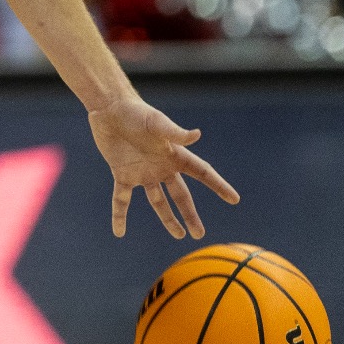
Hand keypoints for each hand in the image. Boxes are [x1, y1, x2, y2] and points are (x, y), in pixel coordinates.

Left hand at [88, 96, 239, 239]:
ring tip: (178, 235)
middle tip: (199, 234)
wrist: (109, 108)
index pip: (202, 173)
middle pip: (181, 195)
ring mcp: (142, 173)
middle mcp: (161, 167)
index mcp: (174, 154)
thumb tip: (197, 134)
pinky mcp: (122, 174)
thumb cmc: (136, 112)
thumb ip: (175, 132)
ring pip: (157, 201)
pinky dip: (120, 215)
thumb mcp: (156, 122)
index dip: (218, 185)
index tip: (234, 199)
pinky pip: (121, 200)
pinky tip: (119, 232)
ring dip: (167, 219)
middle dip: (190, 214)